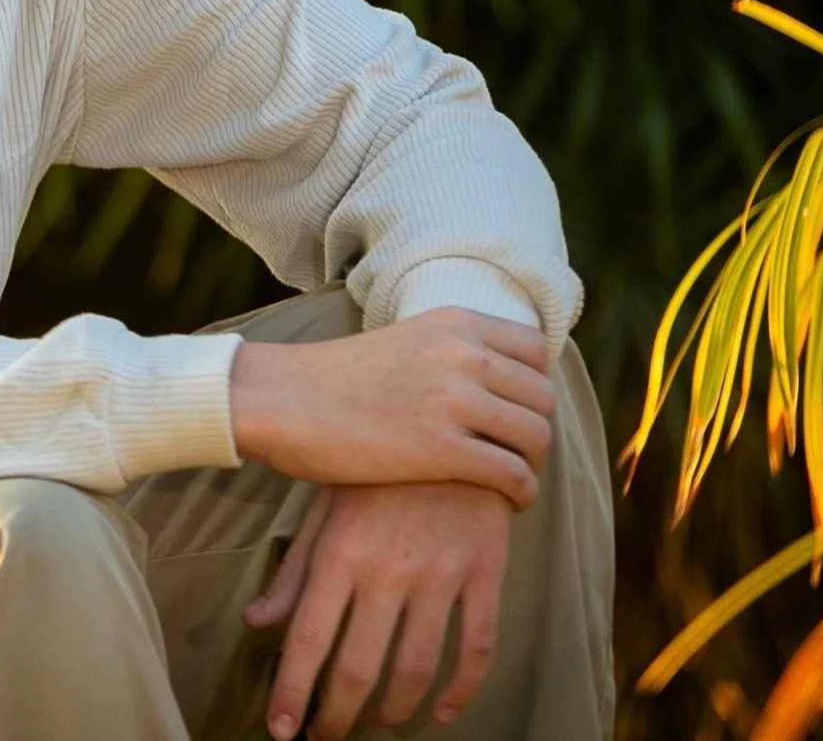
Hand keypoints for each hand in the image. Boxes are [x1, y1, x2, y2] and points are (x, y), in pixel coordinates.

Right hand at [227, 307, 555, 505]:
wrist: (280, 400)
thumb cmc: (333, 379)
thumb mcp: (402, 341)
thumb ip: (449, 351)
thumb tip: (493, 378)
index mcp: (454, 321)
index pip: (537, 351)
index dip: (534, 386)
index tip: (517, 411)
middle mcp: (462, 353)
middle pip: (541, 397)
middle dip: (536, 430)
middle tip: (517, 454)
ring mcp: (454, 400)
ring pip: (536, 437)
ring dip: (532, 464)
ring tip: (514, 480)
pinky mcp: (442, 449)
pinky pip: (514, 474)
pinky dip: (522, 492)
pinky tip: (508, 501)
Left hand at [246, 481, 511, 738]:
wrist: (453, 417)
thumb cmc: (375, 467)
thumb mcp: (325, 506)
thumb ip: (295, 570)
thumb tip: (257, 623)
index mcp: (340, 552)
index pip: (309, 640)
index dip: (293, 693)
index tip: (282, 731)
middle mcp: (388, 568)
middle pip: (359, 667)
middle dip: (338, 716)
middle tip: (327, 735)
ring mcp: (441, 572)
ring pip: (417, 668)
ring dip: (395, 710)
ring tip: (377, 722)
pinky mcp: (486, 570)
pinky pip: (478, 647)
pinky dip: (463, 690)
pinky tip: (444, 711)